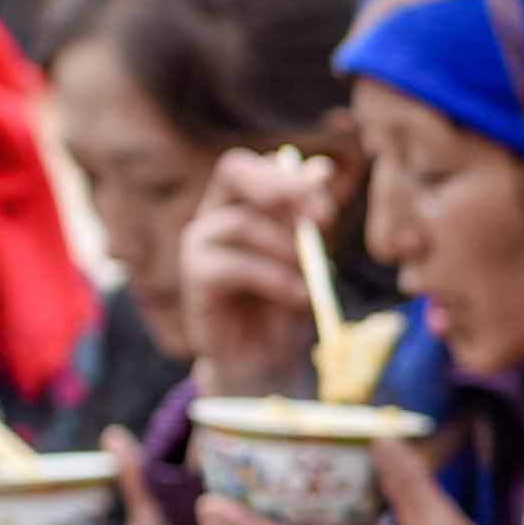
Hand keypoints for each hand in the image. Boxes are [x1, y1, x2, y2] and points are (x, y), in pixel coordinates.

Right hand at [180, 145, 337, 397]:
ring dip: (286, 248)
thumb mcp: (310, 255)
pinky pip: (232, 265)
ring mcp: (199, 242)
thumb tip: (320, 167)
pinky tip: (299, 296)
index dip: (293, 177)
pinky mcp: (194, 276)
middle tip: (321, 219)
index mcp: (244, 202)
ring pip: (240, 222)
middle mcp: (216, 213)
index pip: (257, 166)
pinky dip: (274, 278)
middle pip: (234, 169)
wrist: (266, 358)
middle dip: (281, 185)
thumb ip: (310, 215)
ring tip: (312, 277)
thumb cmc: (287, 302)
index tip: (329, 209)